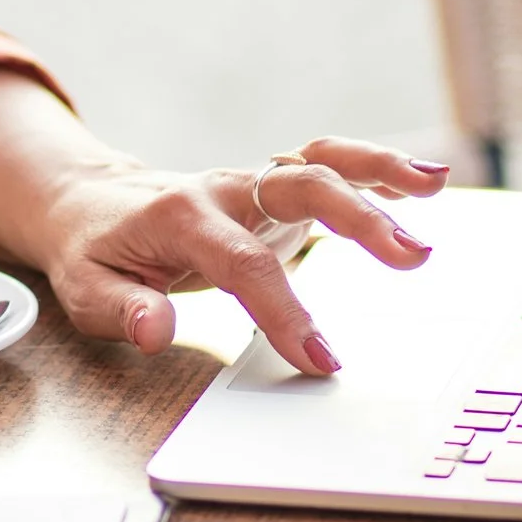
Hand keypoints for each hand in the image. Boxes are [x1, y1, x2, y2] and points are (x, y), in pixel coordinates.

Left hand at [38, 138, 449, 376]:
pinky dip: (375, 166)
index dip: (283, 310)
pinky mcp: (273, 189)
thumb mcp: (87, 290)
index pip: (242, 264)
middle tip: (411, 256)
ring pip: (319, 162)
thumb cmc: (94, 252)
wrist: (89, 202)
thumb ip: (124, 311)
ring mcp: (252, 185)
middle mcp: (224, 190)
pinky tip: (425, 177)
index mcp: (181, 217)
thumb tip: (155, 331)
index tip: (319, 358)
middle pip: (297, 187)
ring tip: (434, 184)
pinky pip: (327, 166)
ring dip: (377, 170)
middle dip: (355, 217)